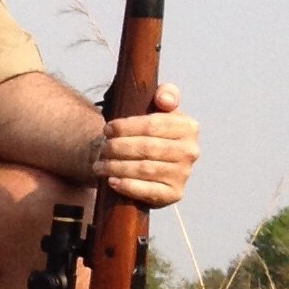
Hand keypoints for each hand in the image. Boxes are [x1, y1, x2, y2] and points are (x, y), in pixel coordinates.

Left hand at [91, 80, 198, 207]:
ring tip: (98, 165)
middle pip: (147, 147)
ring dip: (116, 167)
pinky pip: (149, 191)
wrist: (154, 164)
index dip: (126, 127)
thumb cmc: (152, 132)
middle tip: (101, 148)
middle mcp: (191, 151)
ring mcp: (184, 174)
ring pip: (144, 169)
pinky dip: (128, 186)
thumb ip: (166, 95)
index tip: (107, 128)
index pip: (152, 125)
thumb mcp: (159, 109)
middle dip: (118, 147)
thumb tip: (164, 99)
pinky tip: (112, 181)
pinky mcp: (174, 194)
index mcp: (189, 127)